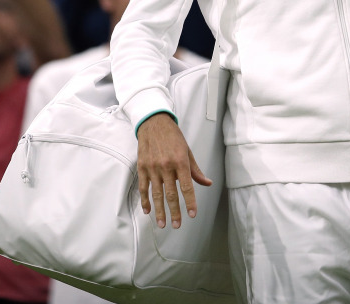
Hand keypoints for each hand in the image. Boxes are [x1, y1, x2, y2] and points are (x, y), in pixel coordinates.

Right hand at [136, 113, 211, 228]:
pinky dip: (145, 200)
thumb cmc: (173, 137)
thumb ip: (195, 170)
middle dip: (174, 212)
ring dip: (159, 211)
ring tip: (162, 224)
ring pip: (157, 194)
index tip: (192, 214)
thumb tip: (207, 183)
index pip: (187, 186)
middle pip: (171, 194)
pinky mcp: (142, 167)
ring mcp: (153, 167)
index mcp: (180, 162)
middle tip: (177, 225)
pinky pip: (143, 187)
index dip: (190, 202)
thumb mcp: (187, 151)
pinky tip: (148, 211)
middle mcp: (166, 166)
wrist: (154, 123)